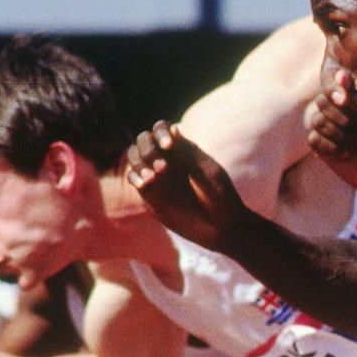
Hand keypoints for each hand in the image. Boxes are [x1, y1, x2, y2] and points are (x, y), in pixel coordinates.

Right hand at [126, 122, 250, 251]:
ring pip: (134, 157)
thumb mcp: (208, 172)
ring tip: (153, 178)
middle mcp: (167, 159)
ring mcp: (157, 176)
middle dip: (148, 149)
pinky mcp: (150, 194)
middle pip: (143, 140)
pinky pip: (134, 179)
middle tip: (163, 168)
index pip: (161, 129)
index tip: (169, 146)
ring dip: (139, 163)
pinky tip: (145, 184)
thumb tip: (173, 128)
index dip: (160, 132)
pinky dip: (135, 177)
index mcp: (182, 150)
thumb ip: (189, 153)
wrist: (221, 228)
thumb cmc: (222, 197)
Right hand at [305, 68, 356, 198]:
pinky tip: (344, 155)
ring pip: (315, 119)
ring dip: (335, 134)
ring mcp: (330, 125)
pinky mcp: (322, 144)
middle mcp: (341, 107)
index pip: (336, 79)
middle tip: (353, 128)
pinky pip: (312, 138)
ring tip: (351, 146)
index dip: (334, 88)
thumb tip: (340, 75)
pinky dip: (329, 148)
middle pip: (322, 99)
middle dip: (337, 116)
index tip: (344, 100)